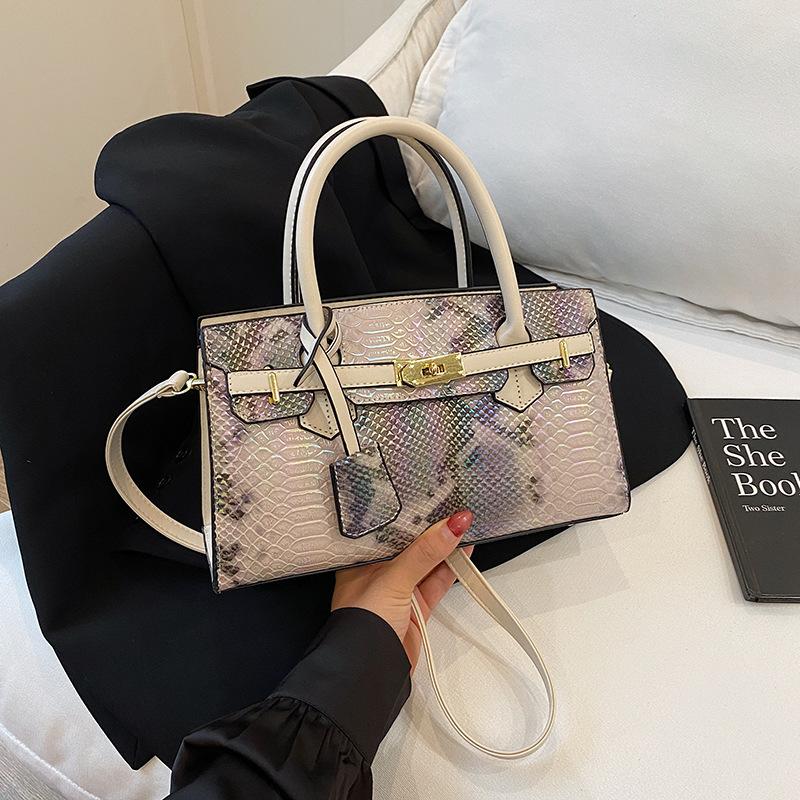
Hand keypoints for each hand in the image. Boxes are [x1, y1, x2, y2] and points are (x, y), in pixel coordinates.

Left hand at [332, 510, 473, 671]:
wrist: (370, 674)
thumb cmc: (361, 625)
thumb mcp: (393, 580)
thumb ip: (424, 553)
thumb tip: (451, 525)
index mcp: (360, 561)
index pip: (387, 531)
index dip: (409, 515)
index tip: (431, 498)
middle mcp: (378, 574)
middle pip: (409, 546)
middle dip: (430, 530)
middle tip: (453, 508)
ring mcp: (398, 591)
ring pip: (426, 563)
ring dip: (445, 548)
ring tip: (465, 526)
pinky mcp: (416, 608)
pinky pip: (436, 582)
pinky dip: (451, 569)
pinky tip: (464, 552)